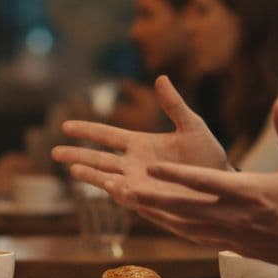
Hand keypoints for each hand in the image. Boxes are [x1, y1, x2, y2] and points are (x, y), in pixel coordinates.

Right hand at [52, 75, 227, 204]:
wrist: (223, 183)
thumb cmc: (207, 155)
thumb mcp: (191, 126)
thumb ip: (174, 105)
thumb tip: (161, 77)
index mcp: (140, 143)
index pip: (107, 135)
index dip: (87, 131)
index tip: (65, 126)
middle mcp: (133, 165)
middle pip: (99, 159)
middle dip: (77, 155)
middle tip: (54, 152)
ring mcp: (139, 183)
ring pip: (108, 179)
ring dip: (91, 175)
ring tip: (73, 169)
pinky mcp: (149, 200)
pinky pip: (129, 196)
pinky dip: (117, 191)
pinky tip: (109, 186)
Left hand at [121, 97, 277, 273]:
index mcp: (250, 192)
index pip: (205, 183)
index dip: (175, 175)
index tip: (151, 167)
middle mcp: (235, 216)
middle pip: (184, 207)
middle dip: (151, 199)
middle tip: (122, 190)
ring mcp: (232, 234)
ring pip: (185, 225)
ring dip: (156, 214)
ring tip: (129, 203)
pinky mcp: (234, 246)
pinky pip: (197, 237)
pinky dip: (174, 228)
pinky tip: (158, 221)